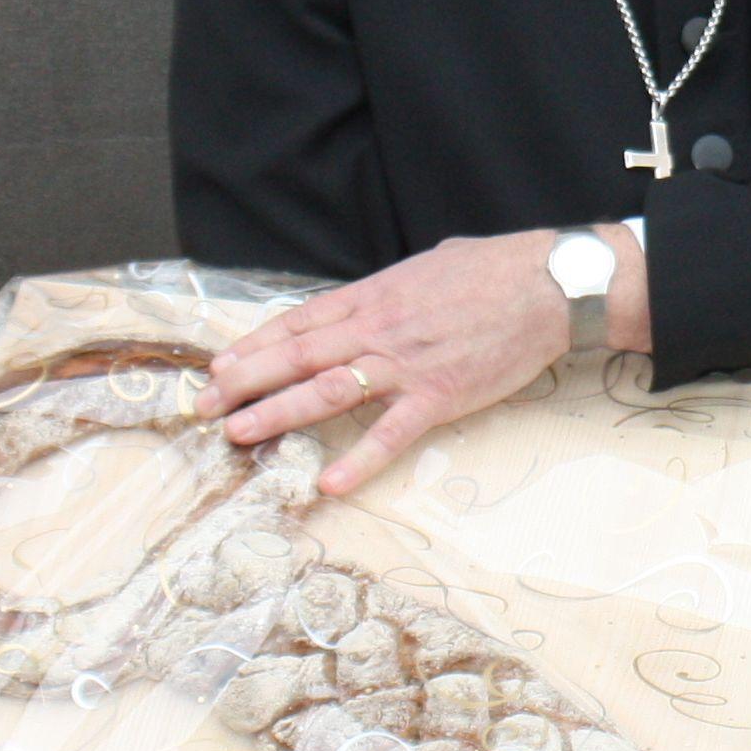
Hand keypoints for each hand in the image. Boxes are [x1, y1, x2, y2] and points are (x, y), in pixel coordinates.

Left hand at [206, 228, 642, 495]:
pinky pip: (390, 433)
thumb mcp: (425, 266)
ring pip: (327, 391)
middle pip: (295, 356)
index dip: (252, 345)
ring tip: (239, 433)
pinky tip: (328, 483)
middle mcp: (377, 329)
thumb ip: (388, 290)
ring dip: (278, 412)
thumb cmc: (491, 270)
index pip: (297, 322)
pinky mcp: (438, 396)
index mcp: (373, 296)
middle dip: (243, 381)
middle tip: (203, 405)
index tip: (218, 365)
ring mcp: (405, 364)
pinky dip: (358, 460)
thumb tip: (367, 302)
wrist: (547, 285)